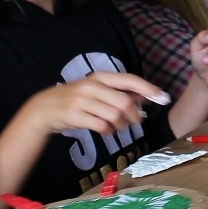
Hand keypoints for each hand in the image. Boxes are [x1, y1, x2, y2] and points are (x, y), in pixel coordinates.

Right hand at [22, 72, 170, 135]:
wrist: (45, 108)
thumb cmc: (75, 99)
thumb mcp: (96, 91)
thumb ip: (119, 92)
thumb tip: (145, 96)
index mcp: (99, 77)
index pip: (129, 80)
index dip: (148, 89)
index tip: (162, 97)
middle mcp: (91, 86)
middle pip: (124, 102)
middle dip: (134, 115)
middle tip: (135, 122)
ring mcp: (82, 101)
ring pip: (114, 115)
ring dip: (121, 125)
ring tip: (118, 127)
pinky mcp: (75, 115)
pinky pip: (101, 126)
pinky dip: (109, 131)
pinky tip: (107, 131)